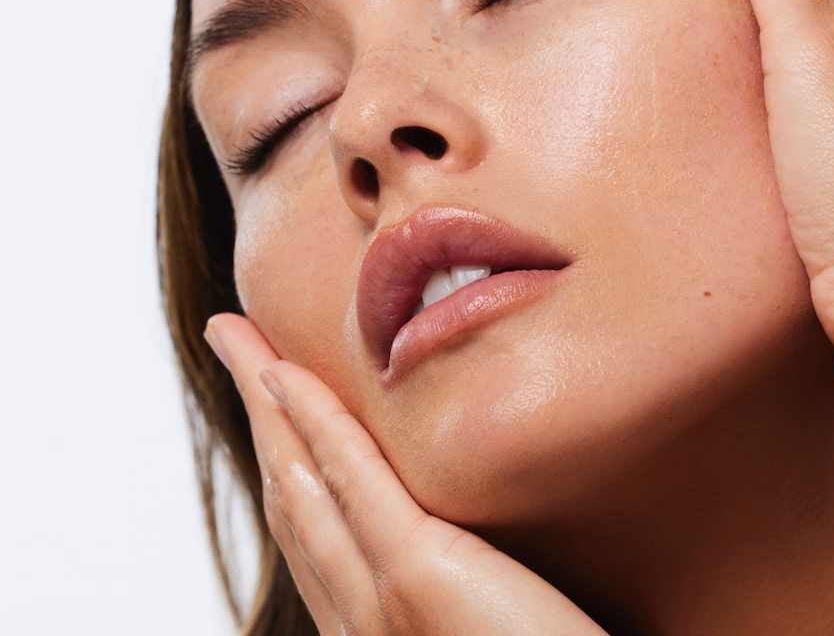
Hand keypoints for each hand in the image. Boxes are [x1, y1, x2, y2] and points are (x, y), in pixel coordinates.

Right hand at [204, 313, 607, 635]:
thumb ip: (460, 583)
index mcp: (377, 626)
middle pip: (288, 493)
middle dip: (253, 412)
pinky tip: (283, 371)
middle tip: (233, 342)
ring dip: (264, 398)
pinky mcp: (415, 578)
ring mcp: (379, 603)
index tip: (269, 390)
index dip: (280, 450)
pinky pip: (347, 480)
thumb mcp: (487, 619)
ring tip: (239, 338)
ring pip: (300, 478)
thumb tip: (469, 538)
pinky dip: (310, 419)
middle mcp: (359, 620)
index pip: (310, 524)